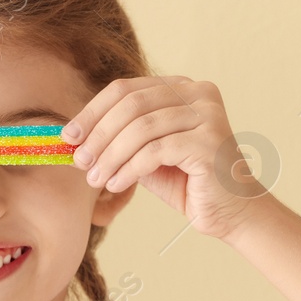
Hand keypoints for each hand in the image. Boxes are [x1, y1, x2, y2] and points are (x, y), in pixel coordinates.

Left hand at [61, 75, 265, 239]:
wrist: (232, 213)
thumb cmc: (188, 184)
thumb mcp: (147, 155)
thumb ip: (120, 140)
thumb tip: (73, 138)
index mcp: (182, 87)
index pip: (125, 89)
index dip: (93, 112)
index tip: (68, 136)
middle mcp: (198, 93)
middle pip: (130, 104)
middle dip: (98, 135)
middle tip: (79, 161)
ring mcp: (207, 114)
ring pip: (140, 128)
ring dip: (110, 156)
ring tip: (95, 179)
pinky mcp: (209, 140)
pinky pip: (155, 151)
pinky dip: (129, 168)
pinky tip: (116, 185)